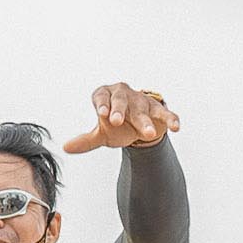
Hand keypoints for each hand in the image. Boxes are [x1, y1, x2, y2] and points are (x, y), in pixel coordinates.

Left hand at [62, 82, 183, 153]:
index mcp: (106, 95)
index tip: (101, 113)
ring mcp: (142, 101)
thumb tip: (66, 148)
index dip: (101, 103)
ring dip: (145, 121)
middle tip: (116, 120)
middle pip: (120, 100)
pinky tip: (176, 127)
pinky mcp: (158, 109)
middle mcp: (123, 94)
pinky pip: (165, 113)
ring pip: (142, 109)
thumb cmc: (117, 126)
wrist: (138, 125)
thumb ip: (86, 140)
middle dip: (119, 110)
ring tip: (146, 133)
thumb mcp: (101, 134)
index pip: (101, 96)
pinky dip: (171, 119)